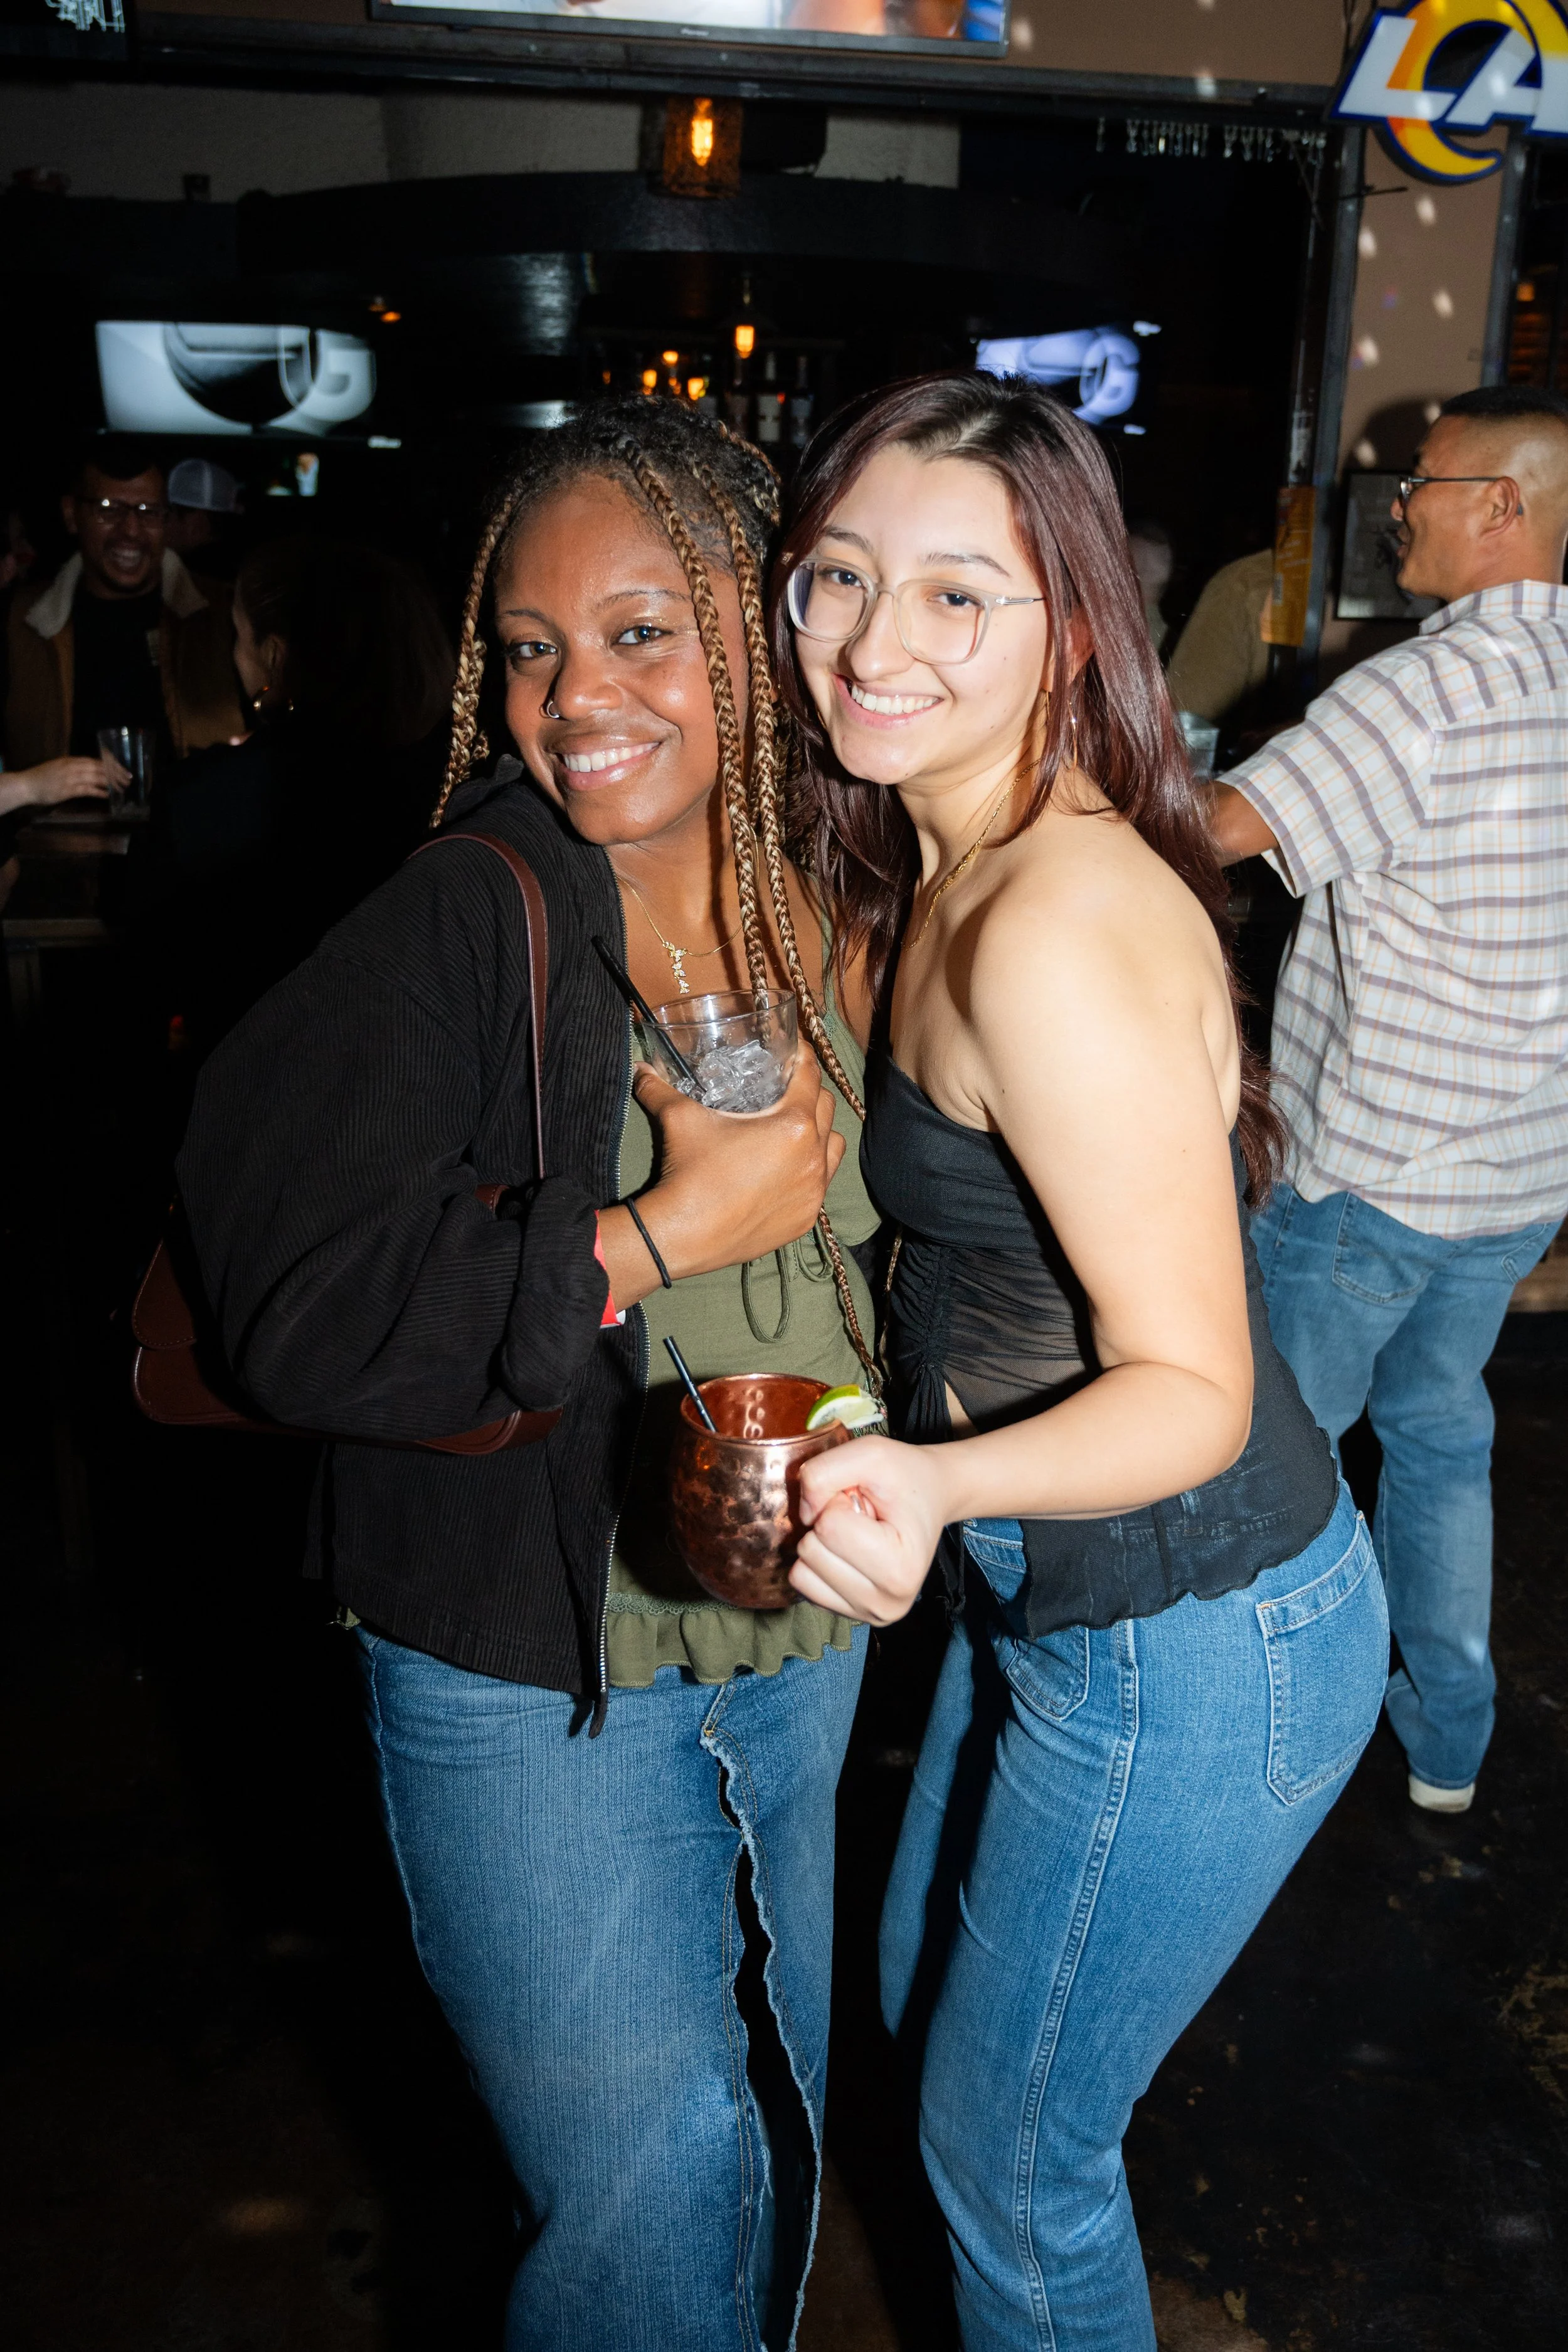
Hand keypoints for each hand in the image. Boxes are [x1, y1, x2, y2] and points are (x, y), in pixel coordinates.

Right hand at [0, 756, 113, 811]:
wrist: (26, 784)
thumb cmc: (42, 777)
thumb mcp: (59, 767)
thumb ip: (74, 768)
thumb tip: (91, 771)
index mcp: (71, 760)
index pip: (96, 759)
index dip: (111, 764)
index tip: (123, 768)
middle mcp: (72, 766)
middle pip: (100, 767)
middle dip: (116, 773)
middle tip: (128, 778)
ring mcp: (70, 777)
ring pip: (96, 777)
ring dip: (111, 783)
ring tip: (122, 787)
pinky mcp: (68, 790)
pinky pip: (88, 790)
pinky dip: (99, 792)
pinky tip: (109, 795)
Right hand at [600, 1047, 844, 1306]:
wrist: (685, 1235)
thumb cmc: (688, 1172)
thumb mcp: (678, 1118)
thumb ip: (659, 1087)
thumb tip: (639, 1068)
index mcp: (793, 1124)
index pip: (810, 1076)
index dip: (802, 1056)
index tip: (794, 1049)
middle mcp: (814, 1156)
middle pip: (826, 1107)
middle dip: (810, 1092)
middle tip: (787, 1088)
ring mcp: (813, 1190)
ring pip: (833, 1147)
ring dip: (820, 1131)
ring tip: (794, 1129)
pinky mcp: (806, 1217)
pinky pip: (820, 1185)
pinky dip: (810, 1171)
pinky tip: (787, 1170)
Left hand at [789, 1434, 949, 1626]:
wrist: (931, 1499)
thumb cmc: (906, 1477)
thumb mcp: (871, 1453)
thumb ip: (824, 1472)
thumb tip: (803, 1515)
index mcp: (900, 1569)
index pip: (829, 1528)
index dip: (840, 1502)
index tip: (867, 1502)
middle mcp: (887, 1604)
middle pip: (810, 1552)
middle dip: (829, 1522)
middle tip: (862, 1516)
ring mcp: (868, 1615)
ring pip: (801, 1573)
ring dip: (821, 1542)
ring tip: (857, 1532)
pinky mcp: (849, 1614)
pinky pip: (802, 1584)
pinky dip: (817, 1560)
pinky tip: (847, 1550)